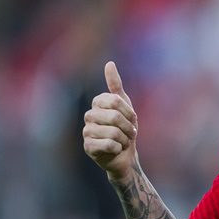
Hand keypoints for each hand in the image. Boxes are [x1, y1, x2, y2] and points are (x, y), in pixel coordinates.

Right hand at [83, 61, 138, 179]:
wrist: (125, 155)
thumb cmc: (125, 129)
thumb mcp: (125, 105)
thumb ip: (116, 85)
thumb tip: (109, 63)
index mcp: (97, 103)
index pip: (115, 101)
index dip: (128, 112)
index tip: (132, 119)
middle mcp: (89, 116)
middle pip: (114, 116)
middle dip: (128, 127)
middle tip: (129, 133)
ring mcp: (87, 132)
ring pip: (113, 132)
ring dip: (124, 139)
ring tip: (123, 142)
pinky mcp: (88, 147)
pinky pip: (109, 144)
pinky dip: (118, 148)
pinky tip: (116, 150)